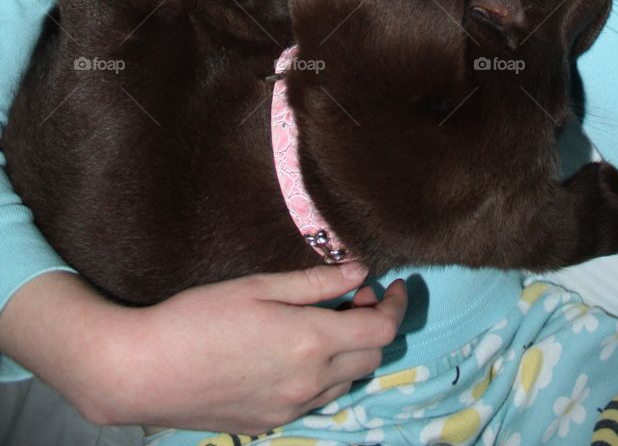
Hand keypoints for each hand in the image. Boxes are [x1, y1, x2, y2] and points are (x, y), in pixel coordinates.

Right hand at [100, 263, 407, 432]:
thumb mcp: (259, 286)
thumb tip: (360, 271)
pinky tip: (295, 352)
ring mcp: (289, 409)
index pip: (382, 330)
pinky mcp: (269, 423)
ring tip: (324, 322)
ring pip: (345, 382)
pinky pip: (315, 400)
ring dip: (349, 352)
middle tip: (353, 297)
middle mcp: (309, 383)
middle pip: (371, 358)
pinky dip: (322, 374)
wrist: (144, 370)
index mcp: (311, 343)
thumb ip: (315, 282)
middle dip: (373, 325)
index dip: (396, 305)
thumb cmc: (198, 317)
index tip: (392, 284)